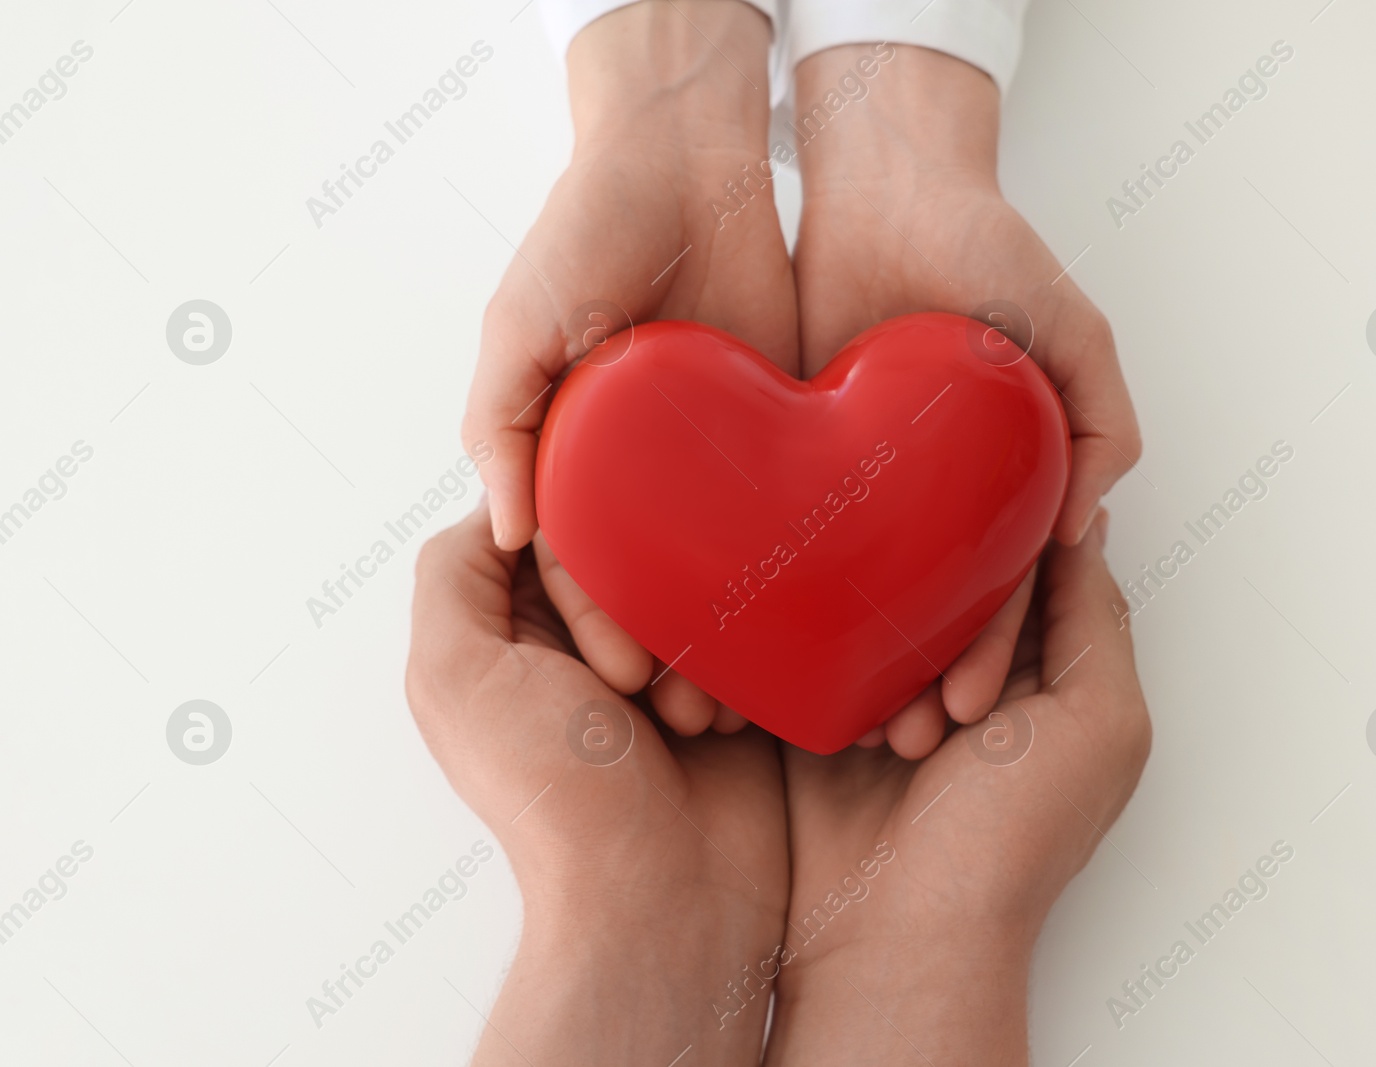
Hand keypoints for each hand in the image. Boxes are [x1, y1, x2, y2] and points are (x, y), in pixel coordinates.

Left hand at [405, 502, 789, 1064]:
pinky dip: (738, 665)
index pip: (548, 528)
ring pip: (689, 583)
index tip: (595, 654)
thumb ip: (451, 574)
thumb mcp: (460, 676)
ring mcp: (651, 665)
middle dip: (640, 614)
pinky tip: (724, 723)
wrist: (664, 897)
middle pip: (624, 550)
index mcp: (502, 633)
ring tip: (687, 718)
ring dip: (695, 644)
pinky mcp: (718, 687)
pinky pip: (741, 627)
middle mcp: (571, 642)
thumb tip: (503, 506)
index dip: (579, 569)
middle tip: (634, 690)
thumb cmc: (559, 793)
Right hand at [463, 0, 796, 729]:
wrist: (687, 152)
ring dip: (757, 634)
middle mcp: (652, 477)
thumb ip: (499, 420)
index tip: (632, 685)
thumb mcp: (518, 321)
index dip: (605, 631)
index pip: (588, 574)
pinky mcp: (794, 431)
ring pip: (743, 570)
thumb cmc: (585, 229)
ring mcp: (724, 460)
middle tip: (715, 719)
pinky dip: (820, 565)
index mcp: (580, 466)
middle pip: (669, 589)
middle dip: (687, 656)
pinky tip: (844, 618)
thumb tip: (501, 531)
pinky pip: (808, 511)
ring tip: (786, 695)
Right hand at [764, 510, 1151, 1064]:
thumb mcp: (1098, 721)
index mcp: (1056, 671)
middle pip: (961, 580)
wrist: (902, 935)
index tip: (992, 616)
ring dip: (895, 663)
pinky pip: (834, 643)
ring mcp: (906, 685)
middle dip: (953, 635)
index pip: (1038, 566)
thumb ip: (1097, 616)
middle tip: (953, 713)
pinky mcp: (839, 705)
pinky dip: (842, 672)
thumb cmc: (1012, 843)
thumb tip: (1087, 521)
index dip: (1016, 580)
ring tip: (903, 742)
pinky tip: (856, 725)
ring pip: (894, 607)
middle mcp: (983, 670)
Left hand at [792, 44, 1141, 752]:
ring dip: (824, 657)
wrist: (883, 175)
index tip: (959, 714)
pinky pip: (765, 531)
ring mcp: (849, 481)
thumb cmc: (987, 243)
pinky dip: (757, 586)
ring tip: (803, 719)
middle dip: (901, 681)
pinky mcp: (779, 453)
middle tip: (879, 742)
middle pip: (912, 611)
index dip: (982, 658)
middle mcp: (922, 497)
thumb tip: (1083, 528)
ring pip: (834, 590)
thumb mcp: (1074, 330)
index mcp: (994, 488)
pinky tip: (737, 642)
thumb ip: (1102, 423)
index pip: (992, 597)